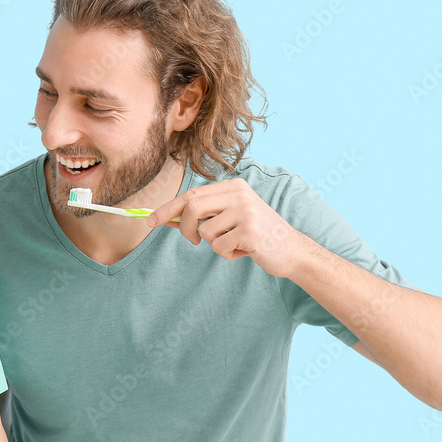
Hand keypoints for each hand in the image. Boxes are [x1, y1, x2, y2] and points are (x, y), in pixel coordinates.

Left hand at [147, 178, 305, 277]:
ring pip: (206, 231)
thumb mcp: (230, 218)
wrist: (292, 250)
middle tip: (192, 241)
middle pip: (192, 207)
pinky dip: (227, 254)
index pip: (191, 194)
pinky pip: (220, 247)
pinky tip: (244, 251)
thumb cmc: (256, 235)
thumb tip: (168, 218)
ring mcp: (246, 211)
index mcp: (233, 186)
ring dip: (215, 244)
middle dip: (184, 228)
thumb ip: (204, 216)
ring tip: (234, 244)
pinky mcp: (250, 230)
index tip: (149, 220)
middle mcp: (239, 194)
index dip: (168, 208)